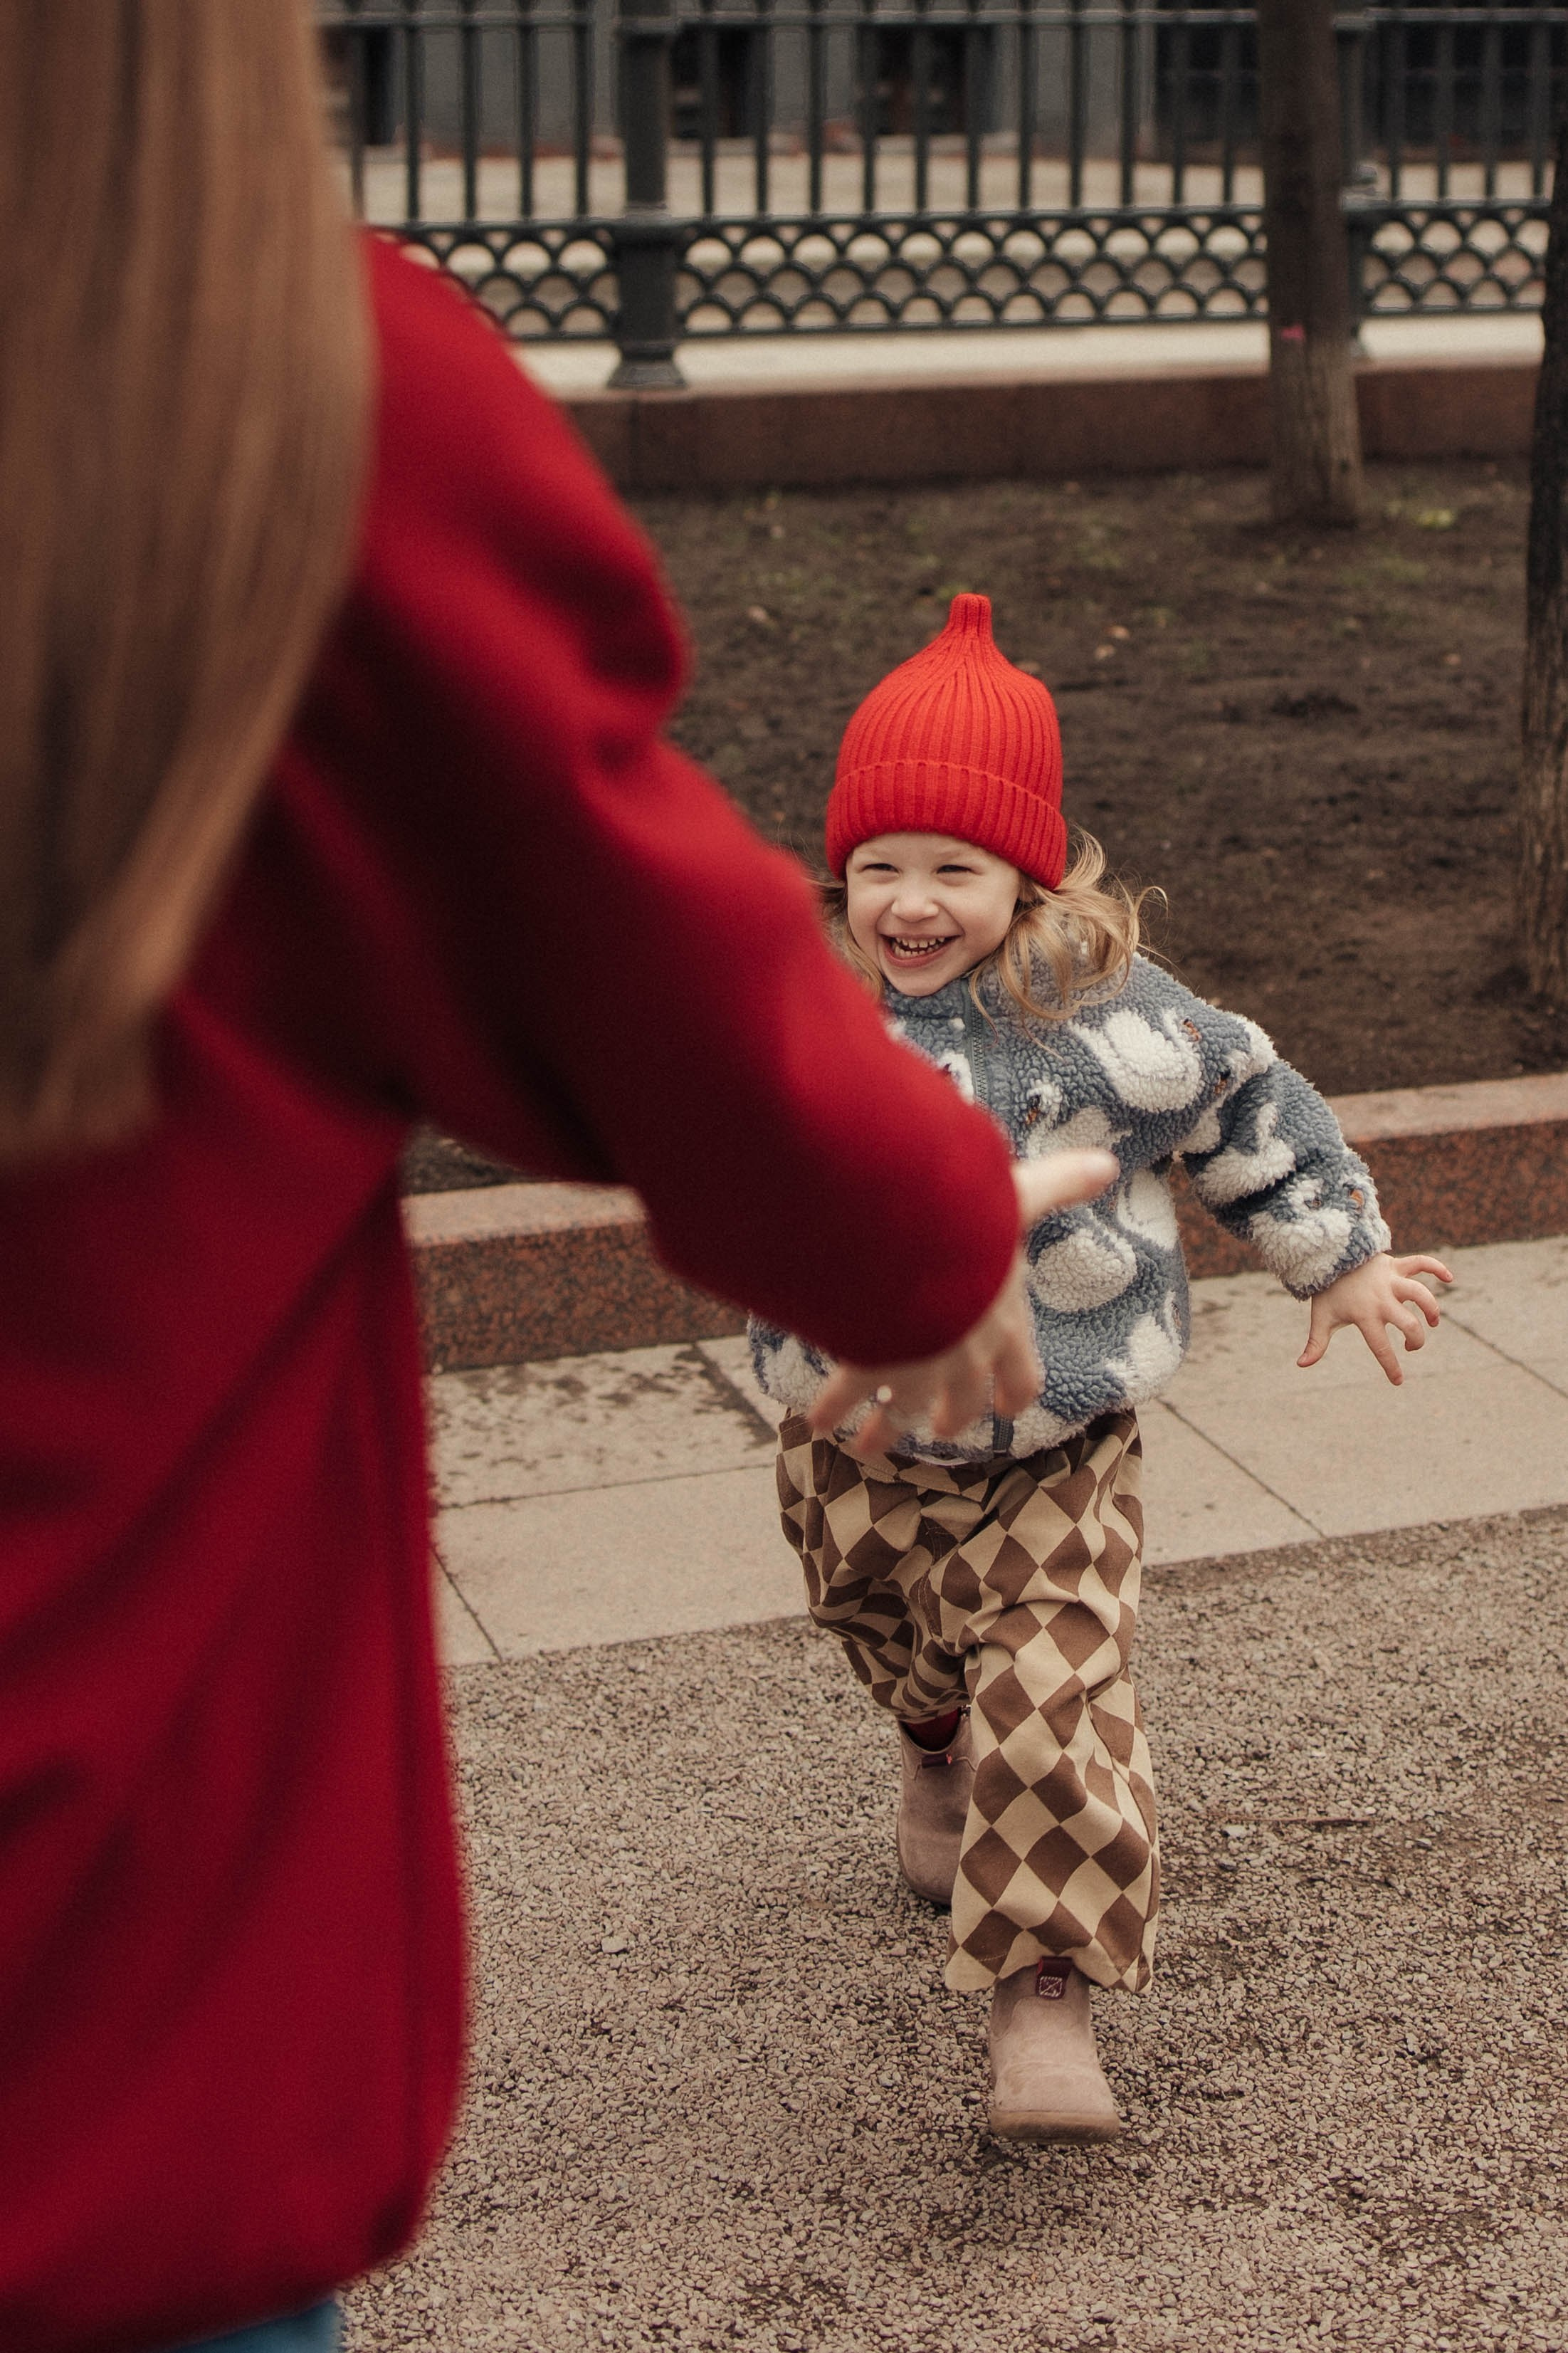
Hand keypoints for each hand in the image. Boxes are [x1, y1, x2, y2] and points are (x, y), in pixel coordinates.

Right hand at [807, 1149, 1117, 1457]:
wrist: (911, 1238)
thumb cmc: (968, 1218)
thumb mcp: (1016, 1197)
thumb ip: (1058, 1185)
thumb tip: (1106, 1163)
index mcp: (1004, 1321)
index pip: (1023, 1375)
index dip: (1015, 1393)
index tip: (1006, 1408)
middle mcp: (965, 1355)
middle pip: (963, 1404)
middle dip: (950, 1416)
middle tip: (939, 1428)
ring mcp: (917, 1367)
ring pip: (901, 1413)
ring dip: (883, 1431)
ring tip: (865, 1447)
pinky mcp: (870, 1362)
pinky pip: (847, 1395)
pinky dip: (830, 1409)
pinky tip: (813, 1421)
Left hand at [1298, 1251, 1452, 1386]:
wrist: (1328, 1256)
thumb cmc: (1328, 1291)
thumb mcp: (1321, 1317)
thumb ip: (1316, 1343)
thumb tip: (1301, 1365)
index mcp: (1365, 1315)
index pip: (1381, 1347)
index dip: (1391, 1366)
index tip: (1398, 1381)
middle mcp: (1382, 1299)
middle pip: (1409, 1324)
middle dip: (1416, 1340)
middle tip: (1412, 1346)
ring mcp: (1391, 1281)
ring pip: (1421, 1294)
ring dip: (1431, 1309)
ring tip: (1432, 1321)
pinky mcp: (1396, 1265)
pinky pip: (1422, 1263)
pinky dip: (1437, 1268)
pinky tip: (1449, 1278)